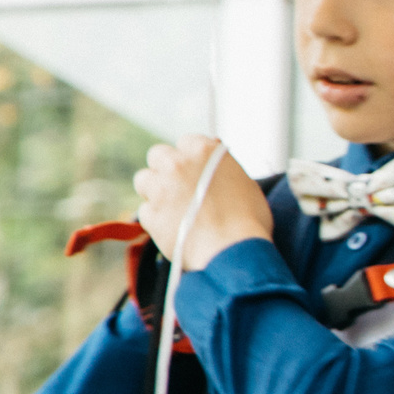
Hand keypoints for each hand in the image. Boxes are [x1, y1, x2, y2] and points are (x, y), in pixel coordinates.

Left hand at [133, 135, 272, 270]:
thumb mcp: (246, 183)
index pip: (187, 141)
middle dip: (166, 168)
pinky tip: (173, 227)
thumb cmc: (249, 221)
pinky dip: (156, 218)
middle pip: (158, 154)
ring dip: (155, 190)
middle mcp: (177, 164)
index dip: (193, 158)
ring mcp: (159, 188)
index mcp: (204, 151)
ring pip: (144, 179)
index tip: (198, 170)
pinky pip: (145, 211)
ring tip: (173, 207)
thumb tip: (216, 169)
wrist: (233, 251)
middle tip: (181, 186)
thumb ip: (224, 169)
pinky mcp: (149, 214)